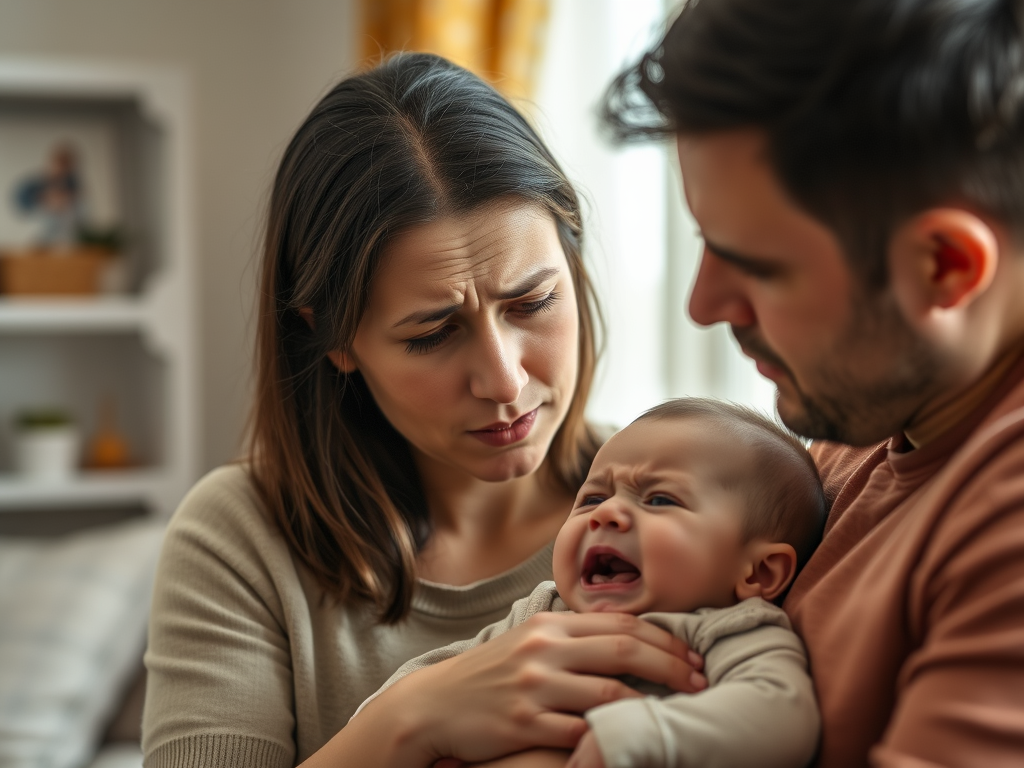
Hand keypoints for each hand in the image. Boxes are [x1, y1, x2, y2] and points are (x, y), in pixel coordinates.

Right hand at [381, 611, 703, 764]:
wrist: (436, 704)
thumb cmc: (489, 674)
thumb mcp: (529, 641)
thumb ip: (572, 636)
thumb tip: (627, 636)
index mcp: (551, 624)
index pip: (621, 623)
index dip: (664, 639)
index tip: (692, 655)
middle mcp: (546, 648)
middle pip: (624, 650)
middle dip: (671, 665)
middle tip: (701, 680)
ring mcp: (535, 685)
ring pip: (610, 693)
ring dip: (652, 705)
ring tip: (678, 715)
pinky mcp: (525, 722)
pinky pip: (581, 732)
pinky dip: (611, 738)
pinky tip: (632, 741)